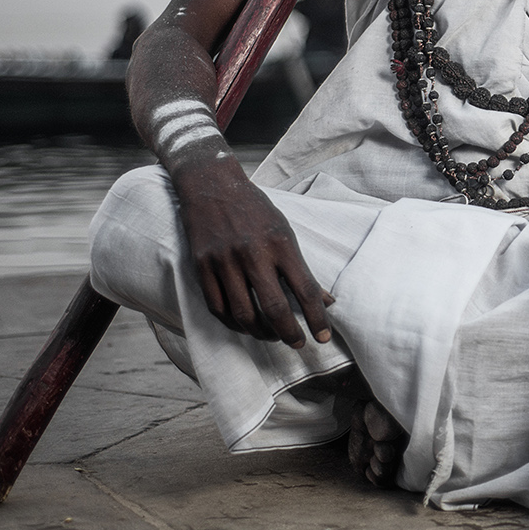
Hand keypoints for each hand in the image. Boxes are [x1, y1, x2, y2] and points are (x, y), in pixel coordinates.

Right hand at [176, 165, 333, 347]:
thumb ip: (302, 267)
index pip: (305, 288)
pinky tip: (245, 326)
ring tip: (273, 336)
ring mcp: (224, 261)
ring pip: (244, 314)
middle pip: (274, 308)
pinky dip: (233, 324)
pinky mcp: (201, 267)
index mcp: (280, 243)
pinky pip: (218, 308)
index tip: (324, 336)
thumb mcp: (285, 231)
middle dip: (290, 333)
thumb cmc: (255, 210)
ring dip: (261, 333)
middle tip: (298, 343)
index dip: (317, 317)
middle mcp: (252, 253)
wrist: (212, 187)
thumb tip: (326, 300)